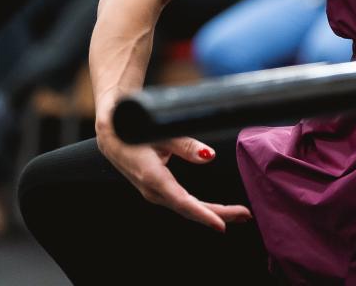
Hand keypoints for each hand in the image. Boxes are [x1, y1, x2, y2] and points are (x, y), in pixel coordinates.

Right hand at [95, 123, 252, 231]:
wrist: (110, 133)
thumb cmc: (134, 131)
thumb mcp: (161, 133)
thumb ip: (186, 145)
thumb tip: (209, 156)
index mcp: (153, 178)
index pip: (183, 202)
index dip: (204, 214)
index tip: (222, 224)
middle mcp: (153, 190)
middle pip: (190, 208)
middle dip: (218, 213)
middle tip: (245, 215)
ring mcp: (154, 192)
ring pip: (186, 207)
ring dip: (211, 211)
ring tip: (238, 214)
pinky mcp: (156, 189)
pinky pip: (181, 203)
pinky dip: (199, 207)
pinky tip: (214, 210)